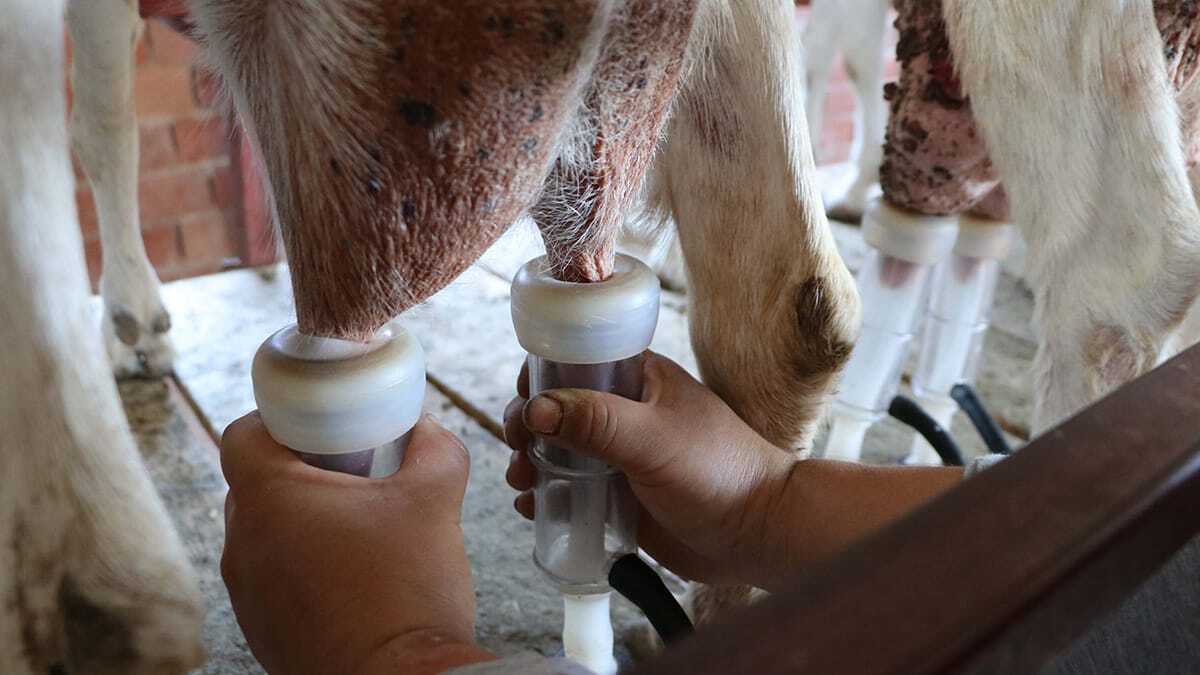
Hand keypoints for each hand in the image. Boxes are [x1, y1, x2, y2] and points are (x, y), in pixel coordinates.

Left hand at [220, 413, 493, 674]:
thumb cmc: (407, 593)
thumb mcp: (435, 499)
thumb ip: (435, 450)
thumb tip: (427, 432)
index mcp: (269, 500)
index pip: (242, 434)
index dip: (278, 419)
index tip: (322, 425)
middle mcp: (242, 546)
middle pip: (255, 484)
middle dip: (301, 471)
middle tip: (354, 471)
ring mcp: (247, 595)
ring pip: (265, 535)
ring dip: (303, 524)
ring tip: (361, 530)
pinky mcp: (263, 632)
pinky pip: (274, 580)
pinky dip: (305, 568)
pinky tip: (355, 577)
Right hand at [503, 352, 795, 586]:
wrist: (758, 535)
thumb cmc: (720, 473)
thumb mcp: (653, 439)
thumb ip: (595, 422)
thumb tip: (535, 408)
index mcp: (639, 380)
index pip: (576, 360)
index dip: (542, 377)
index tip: (523, 400)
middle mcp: (626, 414)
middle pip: (558, 409)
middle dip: (528, 426)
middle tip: (518, 447)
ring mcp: (621, 456)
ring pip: (559, 451)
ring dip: (531, 462)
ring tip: (523, 481)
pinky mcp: (620, 498)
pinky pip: (572, 491)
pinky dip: (547, 496)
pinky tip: (534, 507)